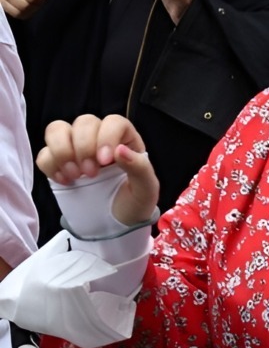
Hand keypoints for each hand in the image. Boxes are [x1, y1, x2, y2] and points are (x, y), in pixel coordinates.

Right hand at [38, 115, 158, 226]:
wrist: (114, 226)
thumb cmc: (134, 203)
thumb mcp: (146, 189)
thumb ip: (139, 168)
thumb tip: (120, 150)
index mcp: (126, 140)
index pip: (113, 122)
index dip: (106, 137)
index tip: (104, 161)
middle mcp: (99, 139)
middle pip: (84, 121)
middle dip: (83, 147)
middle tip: (90, 174)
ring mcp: (76, 150)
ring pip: (58, 129)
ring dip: (62, 151)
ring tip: (75, 175)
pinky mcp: (58, 164)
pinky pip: (44, 153)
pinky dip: (50, 166)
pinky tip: (65, 181)